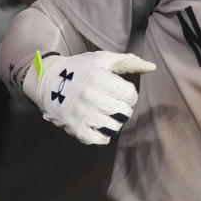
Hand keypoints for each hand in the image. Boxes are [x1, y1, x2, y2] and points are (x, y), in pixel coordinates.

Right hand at [22, 50, 154, 144]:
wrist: (48, 82)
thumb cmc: (79, 69)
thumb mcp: (101, 60)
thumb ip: (128, 62)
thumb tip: (152, 67)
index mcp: (100, 79)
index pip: (130, 95)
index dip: (129, 94)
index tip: (121, 92)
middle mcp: (92, 98)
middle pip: (125, 112)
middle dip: (123, 107)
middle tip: (113, 103)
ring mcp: (84, 115)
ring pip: (115, 126)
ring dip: (114, 120)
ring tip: (105, 113)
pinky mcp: (76, 129)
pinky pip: (100, 140)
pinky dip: (103, 135)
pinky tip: (98, 125)